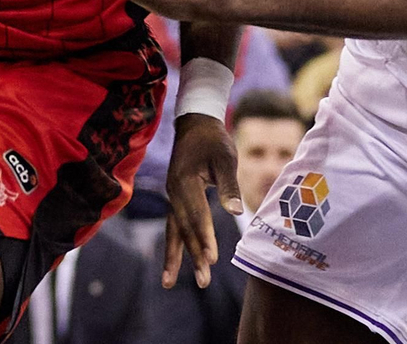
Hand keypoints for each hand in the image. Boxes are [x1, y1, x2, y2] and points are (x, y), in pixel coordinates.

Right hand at [162, 112, 243, 287]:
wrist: (195, 124)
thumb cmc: (213, 139)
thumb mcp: (225, 157)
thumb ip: (229, 185)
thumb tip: (237, 212)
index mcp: (185, 181)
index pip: (197, 214)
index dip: (204, 236)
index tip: (212, 258)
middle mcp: (174, 191)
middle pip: (184, 228)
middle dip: (193, 255)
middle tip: (203, 280)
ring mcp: (172, 196)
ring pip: (174, 230)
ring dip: (176, 257)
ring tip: (169, 284)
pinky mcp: (175, 199)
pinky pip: (173, 226)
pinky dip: (174, 246)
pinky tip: (172, 265)